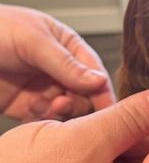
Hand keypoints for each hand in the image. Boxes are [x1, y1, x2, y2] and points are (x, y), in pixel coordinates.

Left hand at [0, 4, 114, 119]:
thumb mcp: (32, 41)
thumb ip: (66, 64)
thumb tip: (99, 81)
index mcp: (66, 46)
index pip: (94, 71)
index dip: (102, 89)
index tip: (108, 108)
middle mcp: (58, 69)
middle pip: (85, 95)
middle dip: (79, 103)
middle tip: (63, 104)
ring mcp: (42, 89)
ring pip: (67, 111)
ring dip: (61, 113)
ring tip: (46, 107)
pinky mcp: (26, 108)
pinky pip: (46, 121)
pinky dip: (44, 122)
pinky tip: (32, 112)